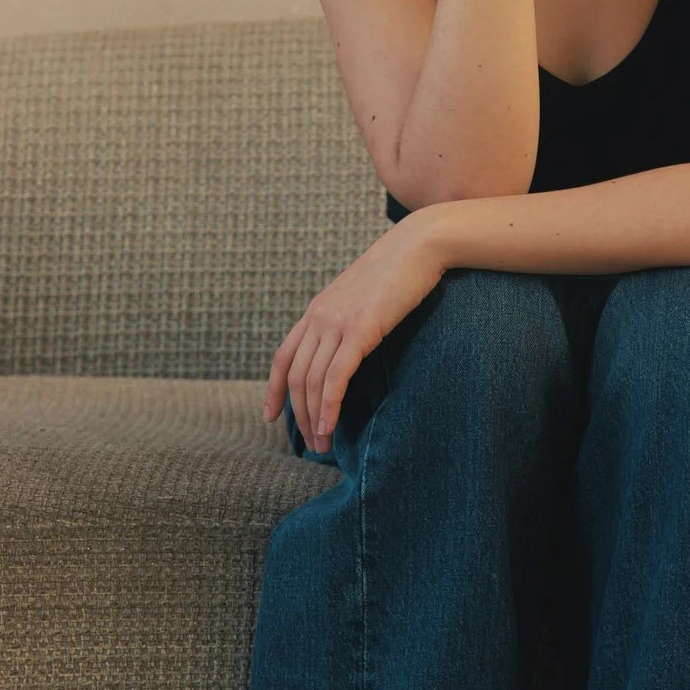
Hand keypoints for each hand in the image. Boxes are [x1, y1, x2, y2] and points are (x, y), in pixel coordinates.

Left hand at [263, 215, 446, 450]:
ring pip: (313, 381)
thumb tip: (353, 343)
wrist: (419, 244)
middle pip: (295, 375)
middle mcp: (319, 317)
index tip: (270, 416)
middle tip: (311, 445)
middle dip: (299, 415)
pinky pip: (336, 377)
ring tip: (323, 445)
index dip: (273, 389)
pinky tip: (330, 427)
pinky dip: (330, 406)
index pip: (283, 356)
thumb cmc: (400, 270)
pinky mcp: (360, 330)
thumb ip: (351, 318)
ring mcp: (337, 323)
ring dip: (315, 418)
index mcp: (318, 310)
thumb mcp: (365, 296)